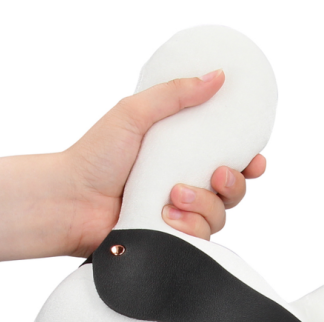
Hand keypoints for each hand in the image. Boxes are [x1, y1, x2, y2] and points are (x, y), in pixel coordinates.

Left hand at [63, 70, 265, 256]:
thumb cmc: (93, 158)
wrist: (69, 201)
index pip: (226, 162)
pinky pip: (199, 240)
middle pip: (231, 193)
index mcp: (178, 158)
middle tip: (217, 176)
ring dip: (203, 206)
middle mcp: (182, 188)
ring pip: (218, 217)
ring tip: (173, 197)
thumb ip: (174, 95)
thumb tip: (217, 76)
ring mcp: (175, 217)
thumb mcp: (133, 114)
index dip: (247, 164)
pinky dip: (188, 228)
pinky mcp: (168, 242)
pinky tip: (167, 218)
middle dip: (233, 185)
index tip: (255, 161)